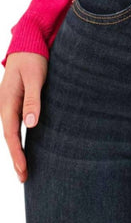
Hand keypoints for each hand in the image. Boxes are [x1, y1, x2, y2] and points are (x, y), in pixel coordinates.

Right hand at [0, 52, 47, 182]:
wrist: (27, 44)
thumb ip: (33, 99)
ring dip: (17, 149)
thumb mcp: (35, 77)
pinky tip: (25, 146)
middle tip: (25, 178)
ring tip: (24, 168)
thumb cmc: (32, 59)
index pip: (11, 133)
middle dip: (16, 157)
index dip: (17, 152)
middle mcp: (5, 106)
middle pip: (9, 136)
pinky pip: (16, 124)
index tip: (23, 168)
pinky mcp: (16, 102)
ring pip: (11, 132)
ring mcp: (9, 104)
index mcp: (7, 102)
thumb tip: (31, 124)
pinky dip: (19, 138)